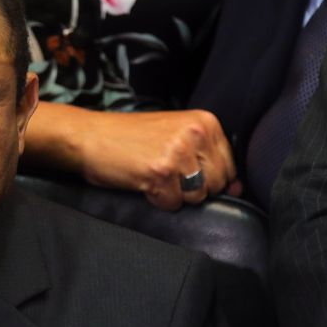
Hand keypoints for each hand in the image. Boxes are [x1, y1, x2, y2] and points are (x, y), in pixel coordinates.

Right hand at [23, 103, 240, 209]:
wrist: (89, 136)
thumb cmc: (128, 137)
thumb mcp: (174, 136)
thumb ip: (207, 157)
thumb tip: (238, 188)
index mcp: (205, 122)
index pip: (229, 166)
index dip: (207, 178)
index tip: (184, 172)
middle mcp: (196, 134)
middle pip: (216, 184)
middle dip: (192, 187)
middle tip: (164, 172)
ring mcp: (179, 153)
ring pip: (196, 196)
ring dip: (174, 194)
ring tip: (152, 175)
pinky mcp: (161, 172)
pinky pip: (172, 204)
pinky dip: (156, 199)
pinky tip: (142, 181)